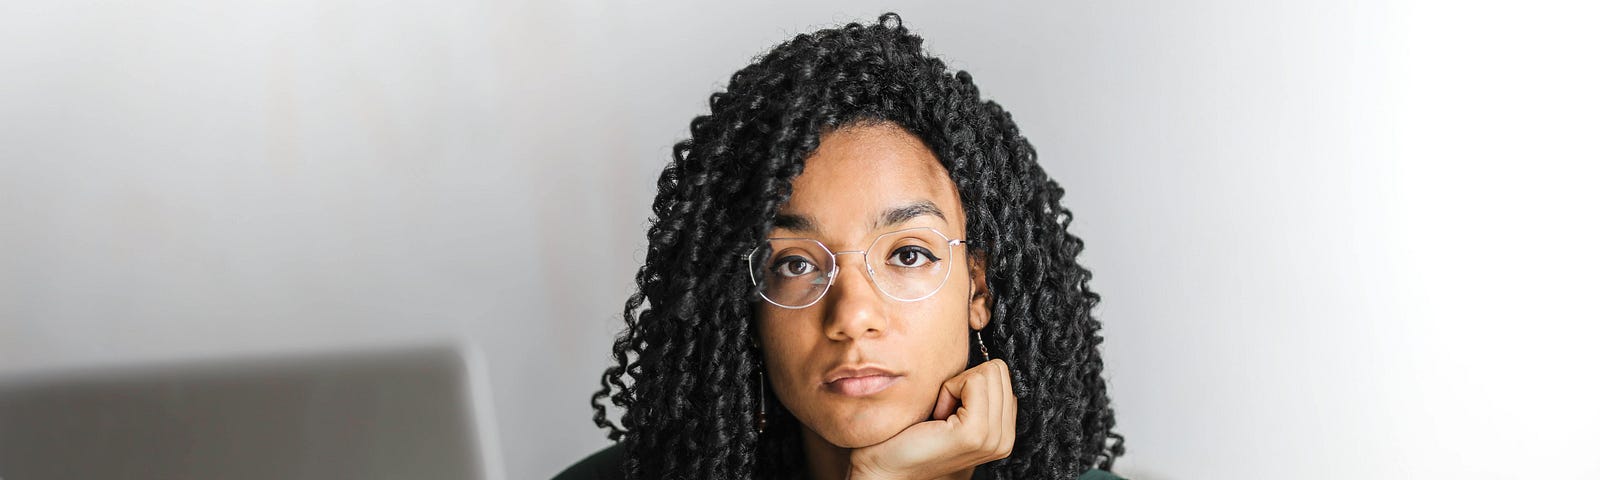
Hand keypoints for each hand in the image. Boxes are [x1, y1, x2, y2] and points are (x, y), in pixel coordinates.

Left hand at [847, 359, 1016, 479]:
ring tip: (939, 415)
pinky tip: (936, 415)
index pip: (1003, 375)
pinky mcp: (975, 433)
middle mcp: (1005, 438)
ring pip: (989, 371)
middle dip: (965, 381)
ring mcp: (993, 438)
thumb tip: (983, 354)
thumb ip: (975, 390)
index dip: (969, 382)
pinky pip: (974, 380)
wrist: (884, 465)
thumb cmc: (909, 433)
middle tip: (942, 411)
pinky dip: (949, 390)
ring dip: (956, 386)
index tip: (948, 408)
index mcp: (1004, 432)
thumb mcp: (952, 407)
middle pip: (999, 369)